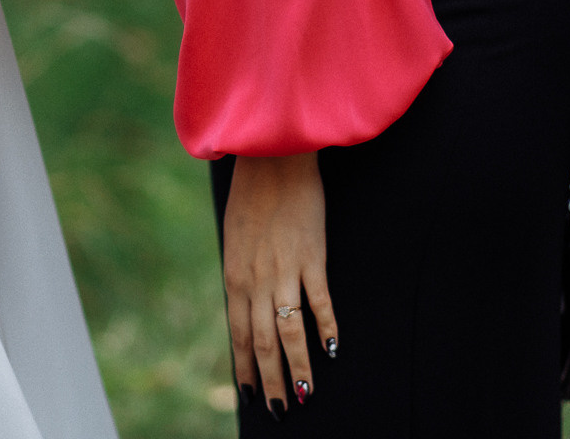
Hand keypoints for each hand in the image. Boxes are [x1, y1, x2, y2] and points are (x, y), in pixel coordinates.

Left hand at [221, 152, 337, 418]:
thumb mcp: (236, 240)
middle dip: (270, 381)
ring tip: (305, 395)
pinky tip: (333, 351)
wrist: (273, 159)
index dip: (245, 368)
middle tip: (278, 411)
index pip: (239, 335)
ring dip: (298, 367)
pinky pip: (319, 302)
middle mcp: (257, 280)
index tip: (250, 394)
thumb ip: (242, 276)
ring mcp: (285, 270)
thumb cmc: (252, 197)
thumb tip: (246, 306)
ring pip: (290, 331)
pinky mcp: (311, 257)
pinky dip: (327, 328)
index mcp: (235, 277)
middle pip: (263, 343)